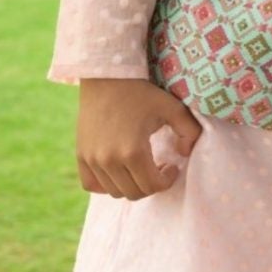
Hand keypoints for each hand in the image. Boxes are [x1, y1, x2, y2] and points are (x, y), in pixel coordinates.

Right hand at [76, 79, 201, 199]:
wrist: (106, 77)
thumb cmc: (141, 93)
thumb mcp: (173, 108)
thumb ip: (190, 132)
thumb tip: (185, 154)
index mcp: (133, 151)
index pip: (152, 186)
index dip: (167, 181)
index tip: (171, 166)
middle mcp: (109, 160)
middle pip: (134, 193)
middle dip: (151, 185)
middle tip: (158, 168)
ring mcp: (92, 159)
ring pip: (114, 191)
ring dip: (131, 185)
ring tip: (140, 167)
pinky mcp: (81, 155)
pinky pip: (91, 185)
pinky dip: (106, 184)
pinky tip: (118, 170)